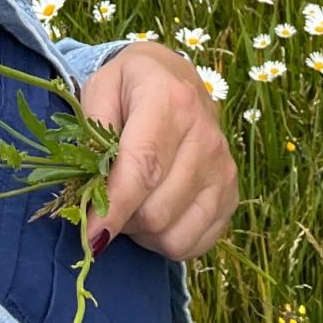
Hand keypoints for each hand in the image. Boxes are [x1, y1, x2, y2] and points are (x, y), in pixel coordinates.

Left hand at [77, 41, 237, 261]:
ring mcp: (223, 169)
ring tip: (131, 201)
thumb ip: (91, 136)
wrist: (174, 77)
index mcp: (170, 101)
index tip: (90, 237)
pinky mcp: (231, 195)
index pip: (143, 167)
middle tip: (104, 199)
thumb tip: (91, 193)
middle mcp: (205, 137)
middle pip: (156, 211)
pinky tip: (154, 210)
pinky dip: (165, 240)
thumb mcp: (100, 89)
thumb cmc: (129, 85)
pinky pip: (193, 245)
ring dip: (142, 232)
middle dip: (121, 218)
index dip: (115, 206)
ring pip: (174, 235)